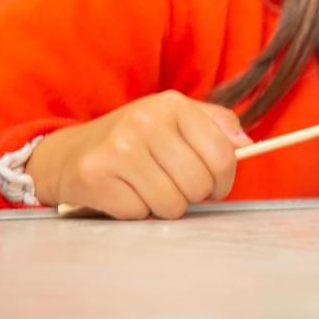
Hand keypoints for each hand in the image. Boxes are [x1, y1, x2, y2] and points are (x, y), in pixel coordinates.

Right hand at [26, 91, 250, 218]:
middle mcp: (145, 122)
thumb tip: (247, 144)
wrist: (70, 153)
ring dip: (165, 205)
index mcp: (173, 105)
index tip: (216, 185)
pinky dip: (138, 211)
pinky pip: (141, 214)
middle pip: (199, 184)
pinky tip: (126, 193)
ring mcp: (119, 149)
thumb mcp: (176, 119)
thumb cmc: (135, 139)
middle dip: (193, 194)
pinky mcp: (96, 177)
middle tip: (178, 186)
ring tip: (150, 188)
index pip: (223, 155)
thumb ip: (217, 126)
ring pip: (172, 204)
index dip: (225, 179)